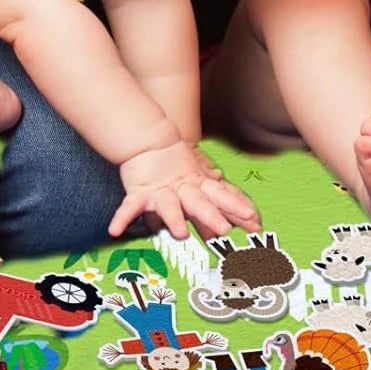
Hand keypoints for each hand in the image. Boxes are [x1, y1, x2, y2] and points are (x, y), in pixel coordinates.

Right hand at [111, 139, 260, 238]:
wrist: (147, 137)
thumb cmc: (176, 159)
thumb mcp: (201, 172)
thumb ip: (221, 191)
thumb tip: (247, 206)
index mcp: (198, 183)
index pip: (221, 195)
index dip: (238, 207)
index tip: (256, 220)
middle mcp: (182, 188)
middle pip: (198, 202)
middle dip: (211, 215)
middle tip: (225, 230)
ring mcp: (160, 189)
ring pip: (168, 205)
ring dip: (174, 218)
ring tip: (180, 232)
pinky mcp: (139, 191)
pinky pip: (129, 206)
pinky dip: (121, 217)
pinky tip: (114, 230)